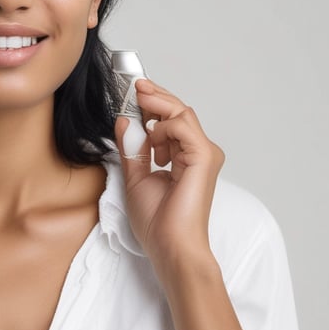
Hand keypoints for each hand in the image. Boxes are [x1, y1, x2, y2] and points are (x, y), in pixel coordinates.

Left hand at [114, 79, 224, 270]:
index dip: (151, 103)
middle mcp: (197, 152)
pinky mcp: (204, 157)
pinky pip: (183, 127)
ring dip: (157, 105)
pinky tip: (152, 136)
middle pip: (178, 111)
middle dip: (154, 95)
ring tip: (138, 104)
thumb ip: (132, 149)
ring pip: (182, 113)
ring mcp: (203, 153)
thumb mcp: (135, 177)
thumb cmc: (158, 221)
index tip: (131, 91)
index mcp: (183, 156)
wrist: (170, 246)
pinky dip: (164, 126)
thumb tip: (124, 120)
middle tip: (134, 84)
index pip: (169, 120)